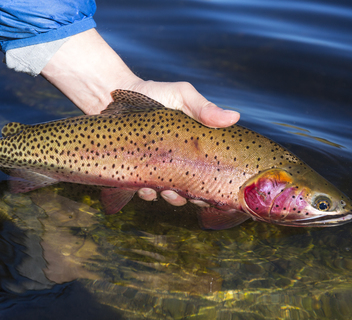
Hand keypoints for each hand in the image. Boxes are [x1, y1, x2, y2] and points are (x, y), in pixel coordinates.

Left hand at [41, 29, 239, 206]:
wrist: (116, 93)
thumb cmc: (154, 93)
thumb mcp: (182, 95)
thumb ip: (204, 108)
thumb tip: (235, 117)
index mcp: (195, 147)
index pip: (211, 170)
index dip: (216, 183)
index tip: (217, 189)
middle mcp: (179, 160)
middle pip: (194, 188)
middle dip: (195, 196)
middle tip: (192, 195)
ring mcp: (158, 168)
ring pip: (170, 194)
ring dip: (172, 198)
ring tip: (168, 192)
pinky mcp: (138, 172)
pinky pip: (145, 190)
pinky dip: (147, 193)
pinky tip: (145, 187)